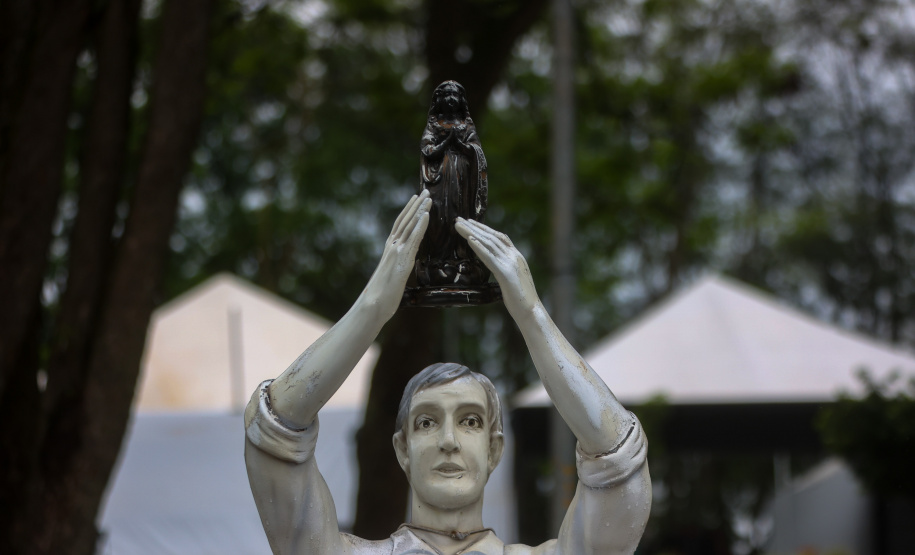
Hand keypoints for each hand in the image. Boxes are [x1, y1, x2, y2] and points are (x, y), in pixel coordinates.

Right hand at [363, 190, 430, 317]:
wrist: (372, 306)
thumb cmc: (381, 297)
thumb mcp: (392, 277)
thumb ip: (397, 268)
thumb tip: (401, 270)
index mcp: (390, 250)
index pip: (400, 226)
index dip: (409, 212)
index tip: (416, 200)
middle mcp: (392, 247)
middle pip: (404, 221)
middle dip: (415, 205)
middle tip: (425, 191)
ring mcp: (397, 252)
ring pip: (409, 225)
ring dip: (419, 210)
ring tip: (428, 197)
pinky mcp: (402, 259)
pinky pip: (413, 238)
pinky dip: (420, 224)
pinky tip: (426, 214)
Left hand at [454, 218, 540, 316]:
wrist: (532, 312)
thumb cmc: (521, 300)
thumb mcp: (513, 280)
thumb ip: (505, 270)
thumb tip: (495, 267)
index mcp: (517, 257)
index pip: (499, 237)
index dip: (484, 229)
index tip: (470, 223)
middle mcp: (515, 256)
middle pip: (492, 237)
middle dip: (474, 227)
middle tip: (459, 219)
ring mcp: (511, 264)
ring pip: (488, 244)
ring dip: (472, 233)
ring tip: (459, 226)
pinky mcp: (506, 274)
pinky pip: (490, 258)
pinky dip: (479, 248)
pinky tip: (469, 240)